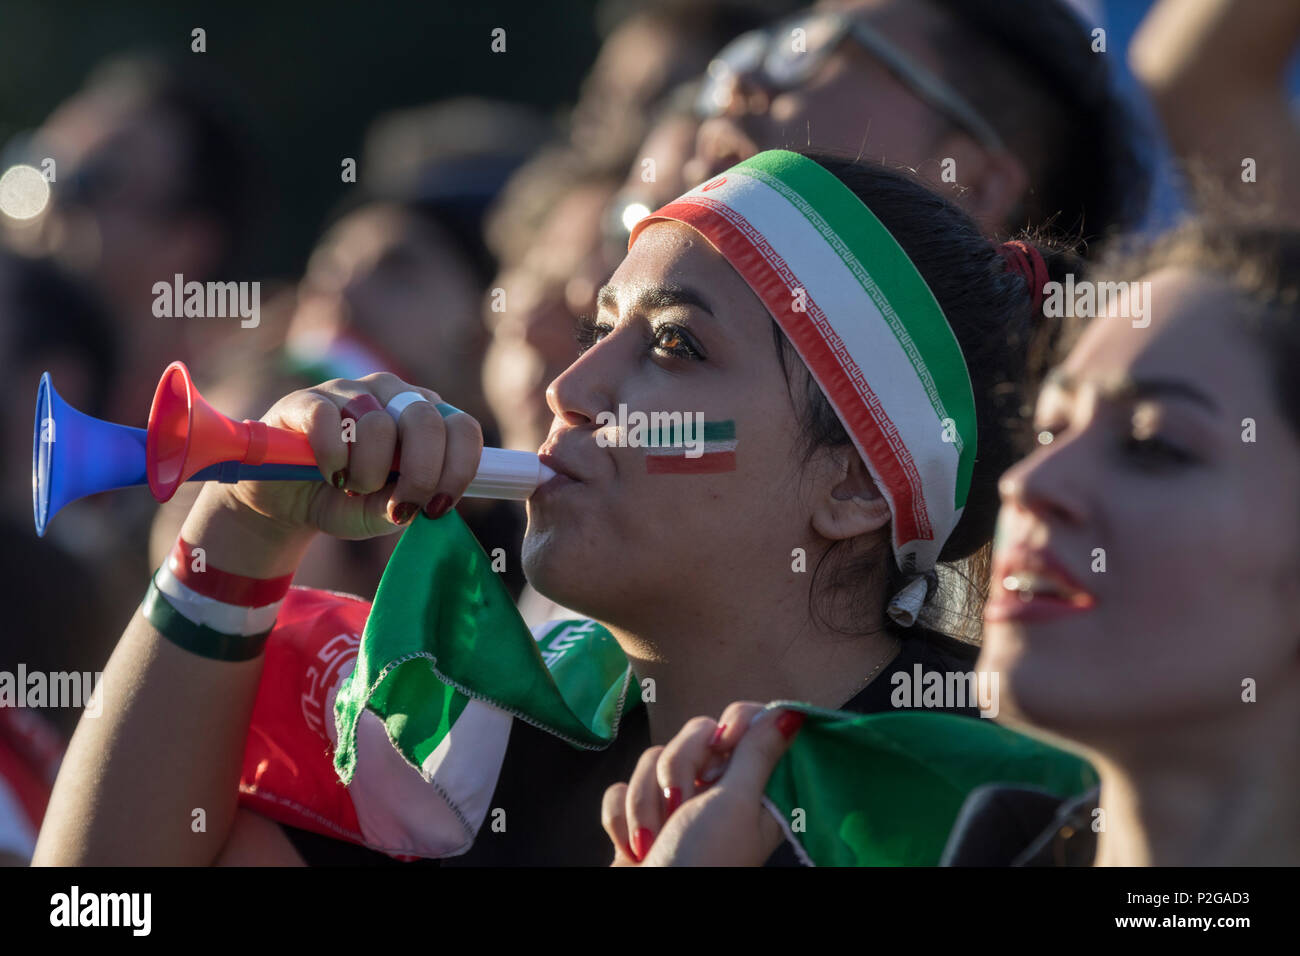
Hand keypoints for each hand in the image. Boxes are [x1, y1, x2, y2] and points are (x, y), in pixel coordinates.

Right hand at [214, 372, 483, 541]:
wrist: (288, 502)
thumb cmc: (347, 501)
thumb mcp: (384, 514)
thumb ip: (406, 504)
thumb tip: (413, 500)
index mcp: (425, 417)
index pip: (462, 427)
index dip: (457, 469)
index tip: (437, 508)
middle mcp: (394, 394)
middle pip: (426, 421)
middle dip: (419, 475)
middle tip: (399, 506)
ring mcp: (350, 391)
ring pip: (378, 424)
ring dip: (368, 472)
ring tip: (353, 486)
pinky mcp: (307, 400)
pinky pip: (328, 421)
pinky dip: (333, 458)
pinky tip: (329, 474)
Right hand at [601, 702, 804, 866]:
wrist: (645, 908)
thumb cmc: (703, 860)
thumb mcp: (737, 801)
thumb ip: (758, 752)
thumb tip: (793, 714)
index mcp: (752, 787)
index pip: (746, 723)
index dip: (731, 726)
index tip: (723, 743)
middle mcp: (717, 792)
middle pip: (694, 735)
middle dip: (678, 768)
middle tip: (683, 803)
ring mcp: (675, 804)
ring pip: (653, 759)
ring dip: (647, 802)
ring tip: (656, 838)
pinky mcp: (639, 816)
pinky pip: (622, 787)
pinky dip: (623, 817)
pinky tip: (634, 844)